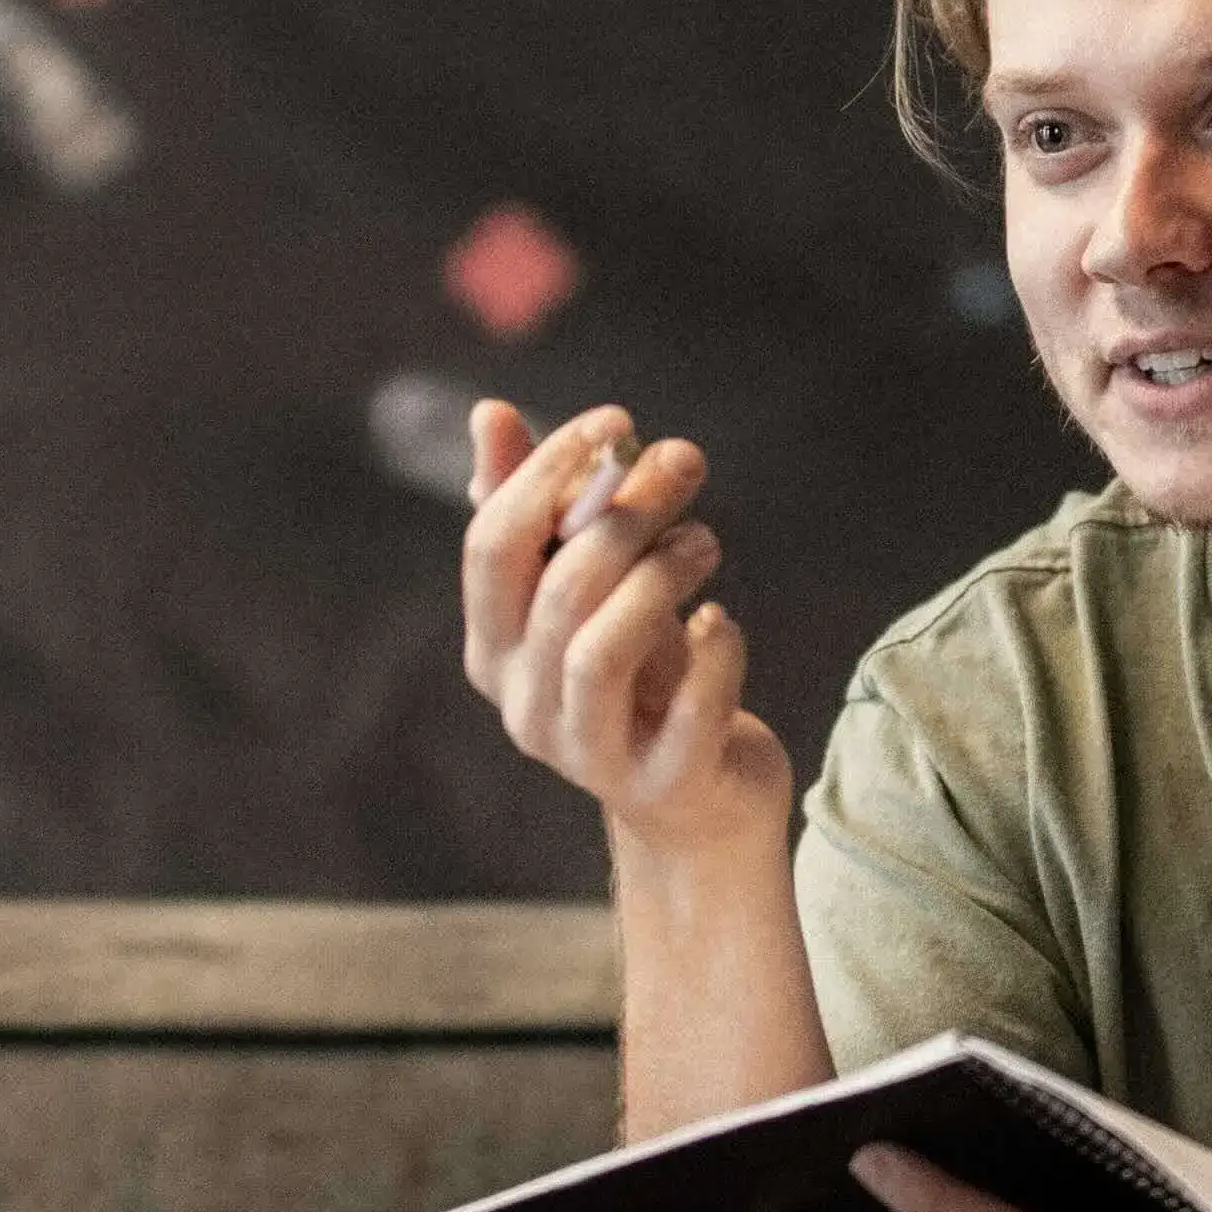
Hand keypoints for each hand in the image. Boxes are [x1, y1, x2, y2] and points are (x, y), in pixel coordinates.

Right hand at [457, 399, 788, 864]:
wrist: (699, 798)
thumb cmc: (640, 674)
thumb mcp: (588, 592)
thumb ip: (542, 510)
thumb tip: (489, 413)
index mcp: (495, 648)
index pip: (491, 546)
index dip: (548, 472)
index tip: (616, 420)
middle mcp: (526, 705)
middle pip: (557, 589)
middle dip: (626, 511)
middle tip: (686, 462)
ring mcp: (589, 754)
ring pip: (601, 650)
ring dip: (660, 577)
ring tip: (707, 541)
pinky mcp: (663, 783)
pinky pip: (689, 708)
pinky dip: (715, 651)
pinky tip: (723, 620)